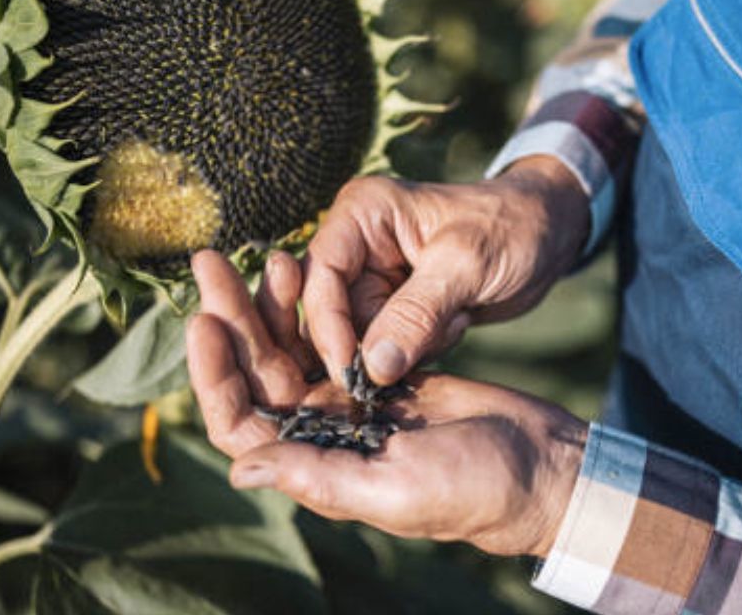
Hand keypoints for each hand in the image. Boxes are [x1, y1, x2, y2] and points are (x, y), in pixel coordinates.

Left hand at [188, 249, 587, 557]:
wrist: (536, 464)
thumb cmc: (472, 487)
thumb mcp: (394, 487)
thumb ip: (319, 475)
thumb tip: (239, 469)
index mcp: (314, 465)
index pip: (240, 421)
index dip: (214, 374)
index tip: (205, 321)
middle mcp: (321, 434)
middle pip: (257, 372)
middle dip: (232, 317)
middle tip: (211, 263)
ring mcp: (349, 402)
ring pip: (292, 347)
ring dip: (270, 304)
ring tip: (264, 254)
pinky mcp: (380, 373)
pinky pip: (332, 333)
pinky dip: (315, 303)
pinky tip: (306, 265)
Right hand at [304, 156, 589, 386]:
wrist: (549, 234)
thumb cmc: (511, 229)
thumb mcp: (467, 265)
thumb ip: (417, 314)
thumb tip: (372, 368)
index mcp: (361, 214)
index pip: (319, 278)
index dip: (328, 328)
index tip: (352, 373)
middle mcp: (357, 245)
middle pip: (333, 315)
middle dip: (377, 342)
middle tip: (430, 339)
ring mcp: (375, 278)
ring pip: (362, 339)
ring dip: (408, 346)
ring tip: (455, 317)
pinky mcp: (395, 308)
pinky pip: (388, 348)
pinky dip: (422, 349)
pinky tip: (458, 322)